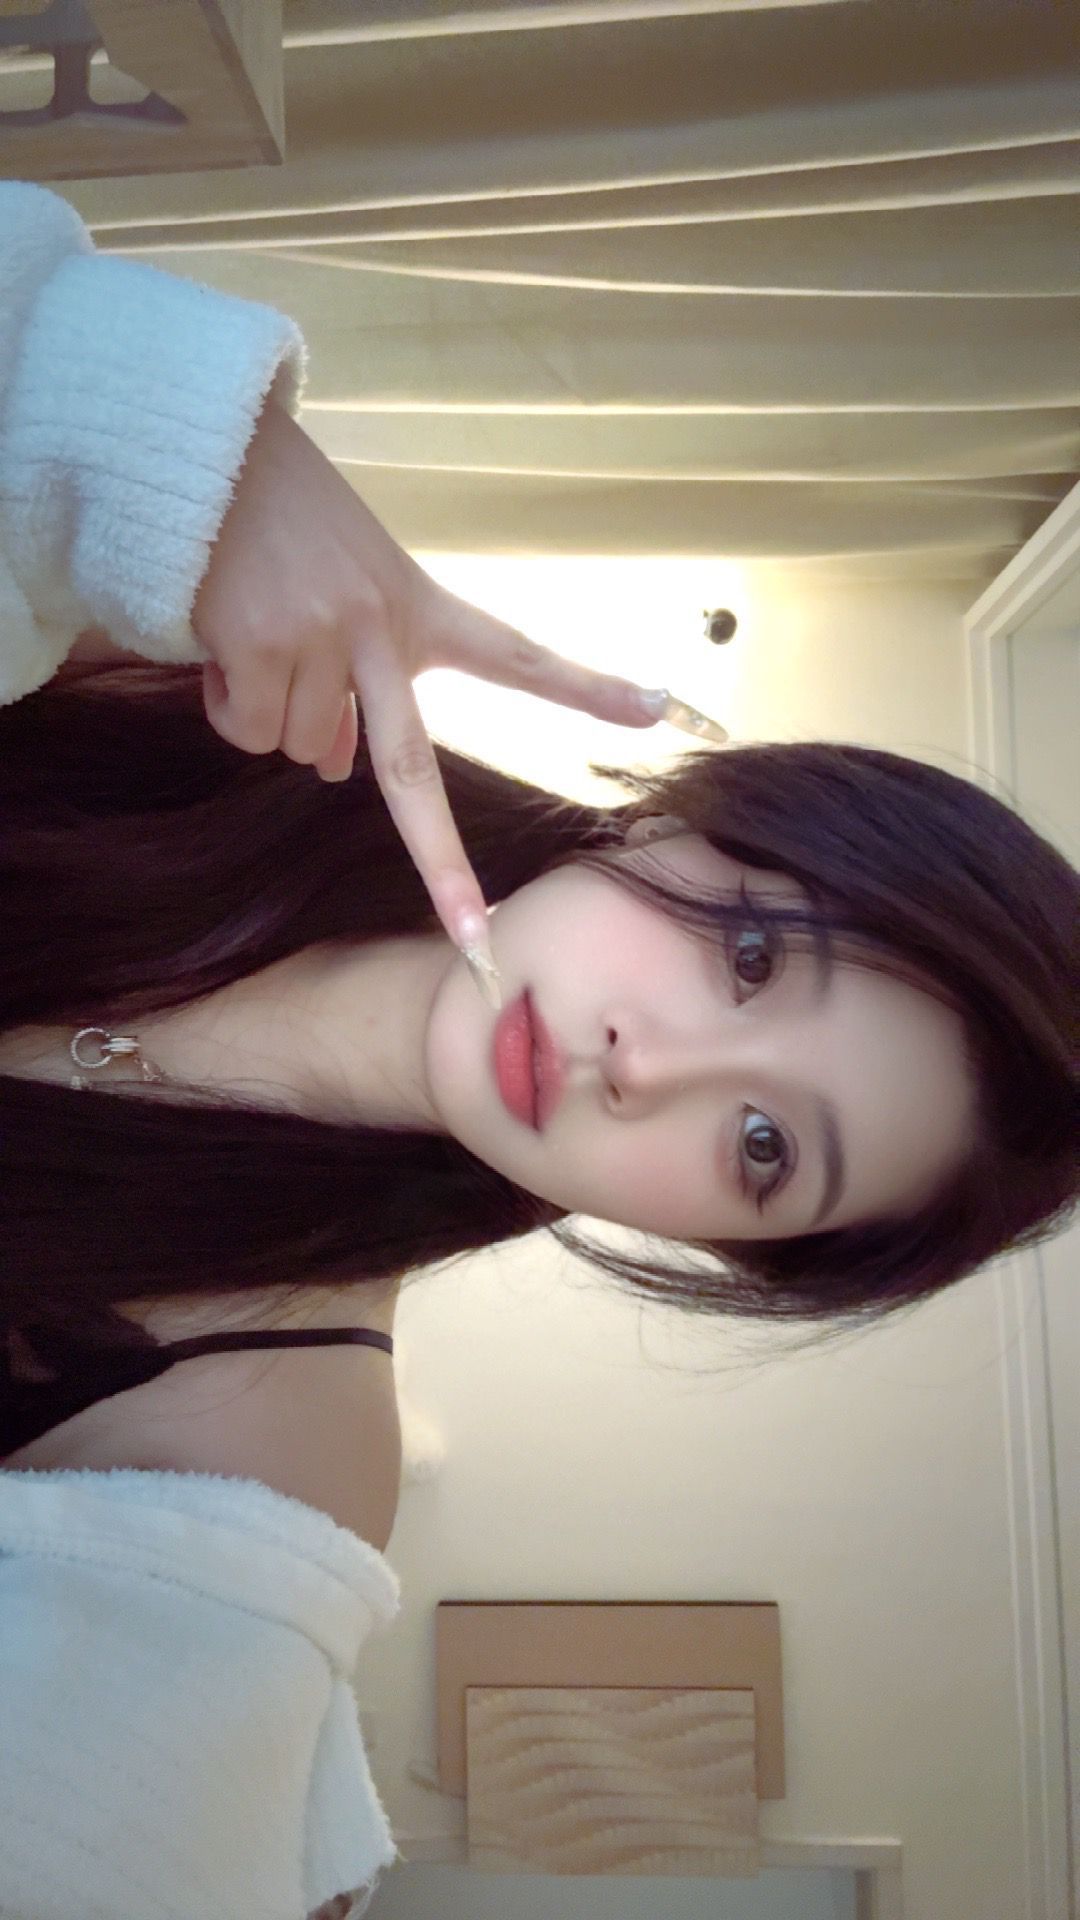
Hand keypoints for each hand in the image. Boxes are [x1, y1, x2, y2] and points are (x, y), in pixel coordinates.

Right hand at [191, 399, 664, 960]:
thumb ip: (350, 686)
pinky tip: (221, 642)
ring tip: (253, 640)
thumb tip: (326, 771)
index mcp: (419, 609)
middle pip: (411, 771)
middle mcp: (382, 629)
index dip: (583, 689)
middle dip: (443, 864)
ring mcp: (324, 639)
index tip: (659, 709)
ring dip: (268, 716)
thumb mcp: (340, 594)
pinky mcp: (262, 645)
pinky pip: (248, 727)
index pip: (516, 654)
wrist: (205, 451)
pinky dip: (227, 702)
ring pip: (298, 750)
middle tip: (475, 939)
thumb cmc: (279, 523)